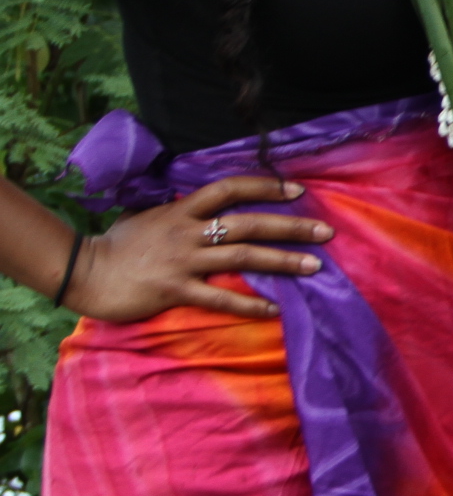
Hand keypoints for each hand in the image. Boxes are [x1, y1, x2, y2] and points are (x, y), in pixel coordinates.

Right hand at [66, 175, 331, 321]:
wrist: (82, 272)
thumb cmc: (117, 246)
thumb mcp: (148, 217)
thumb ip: (178, 211)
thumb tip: (201, 205)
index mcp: (182, 211)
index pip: (229, 189)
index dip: (265, 187)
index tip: (298, 191)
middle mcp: (187, 232)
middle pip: (247, 224)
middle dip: (290, 227)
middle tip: (326, 231)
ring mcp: (182, 261)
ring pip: (241, 257)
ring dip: (281, 262)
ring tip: (315, 266)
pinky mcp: (174, 290)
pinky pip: (219, 297)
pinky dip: (249, 303)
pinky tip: (275, 308)